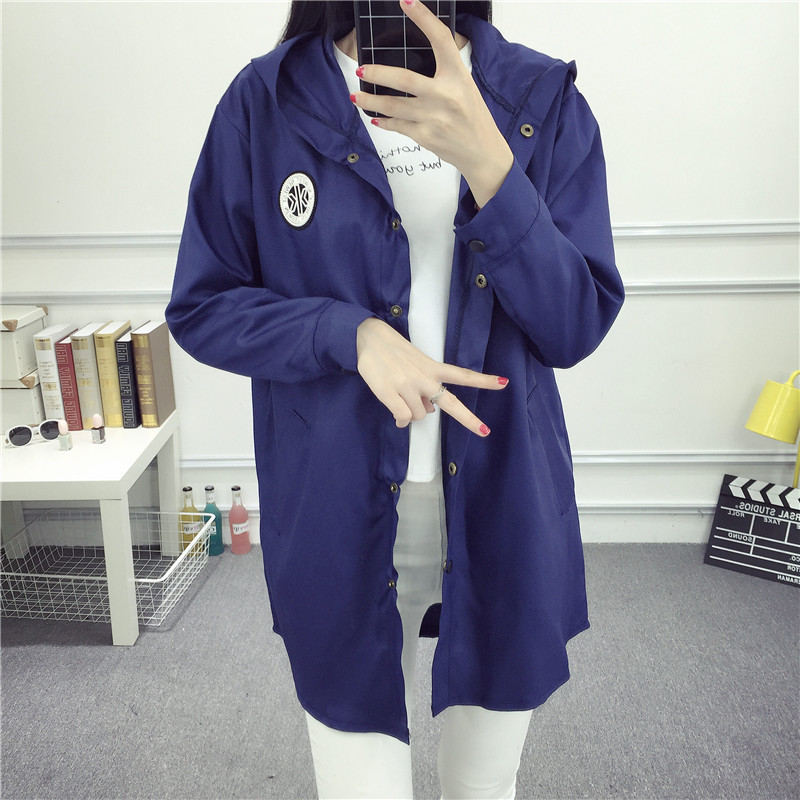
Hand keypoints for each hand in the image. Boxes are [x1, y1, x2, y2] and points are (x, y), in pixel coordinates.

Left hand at [350, 0, 513, 207]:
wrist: (482, 153)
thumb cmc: (472, 117)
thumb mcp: (464, 87)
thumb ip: (443, 72)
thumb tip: (414, 60)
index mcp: (458, 76)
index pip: (441, 40)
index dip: (423, 18)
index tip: (406, 2)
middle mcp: (445, 95)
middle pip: (404, 79)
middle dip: (379, 73)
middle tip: (362, 69)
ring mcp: (434, 118)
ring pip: (393, 106)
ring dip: (371, 101)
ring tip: (356, 96)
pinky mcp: (426, 137)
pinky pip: (398, 126)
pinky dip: (384, 121)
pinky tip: (375, 116)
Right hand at [356, 317, 507, 436]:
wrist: (369, 338)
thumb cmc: (393, 350)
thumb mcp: (416, 363)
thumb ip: (426, 386)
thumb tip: (429, 411)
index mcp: (433, 367)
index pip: (463, 375)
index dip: (484, 381)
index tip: (504, 383)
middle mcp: (424, 378)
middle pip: (450, 403)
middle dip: (469, 419)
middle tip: (484, 432)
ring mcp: (408, 386)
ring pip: (420, 415)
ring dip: (413, 413)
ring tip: (402, 399)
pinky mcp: (390, 393)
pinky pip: (403, 418)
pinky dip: (401, 420)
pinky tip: (398, 416)